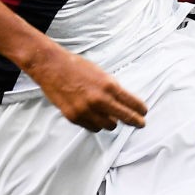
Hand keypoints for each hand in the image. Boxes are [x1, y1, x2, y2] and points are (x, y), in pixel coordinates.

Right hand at [25, 43, 146, 131]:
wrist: (51, 66)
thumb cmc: (77, 67)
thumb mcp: (102, 74)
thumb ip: (114, 90)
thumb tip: (125, 104)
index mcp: (109, 86)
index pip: (133, 104)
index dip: (141, 110)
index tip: (144, 113)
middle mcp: (99, 100)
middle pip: (126, 118)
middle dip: (135, 121)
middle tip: (140, 123)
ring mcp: (86, 110)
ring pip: (109, 126)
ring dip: (111, 122)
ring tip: (110, 116)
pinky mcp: (74, 117)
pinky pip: (92, 127)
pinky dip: (96, 123)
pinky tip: (95, 116)